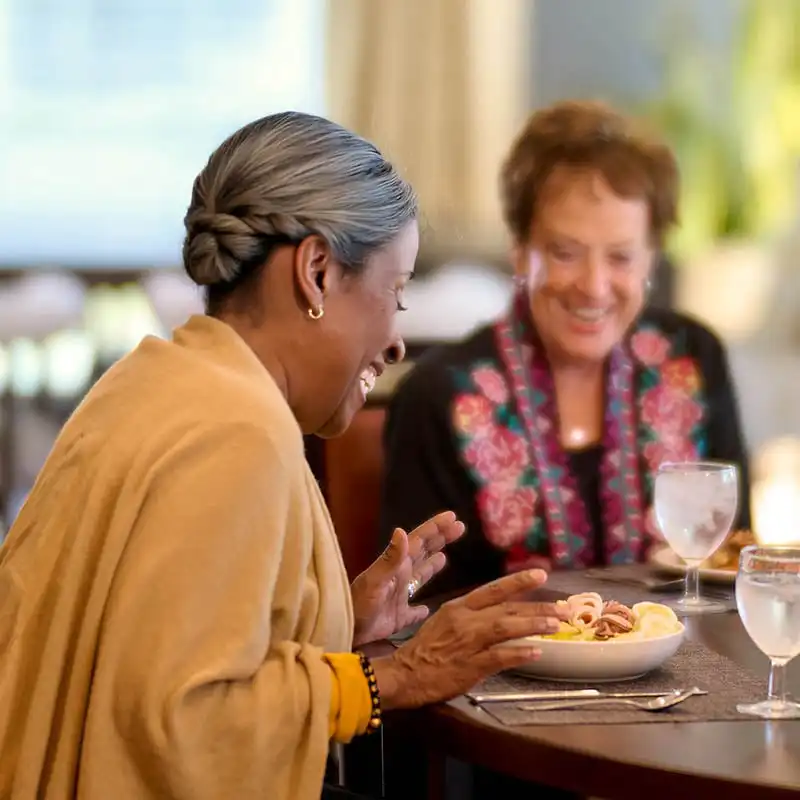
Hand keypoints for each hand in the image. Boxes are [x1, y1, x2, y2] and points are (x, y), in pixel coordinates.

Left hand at [350, 511, 464, 646]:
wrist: (344, 629)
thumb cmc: (360, 604)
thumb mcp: (376, 579)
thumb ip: (391, 557)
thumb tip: (402, 530)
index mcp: (397, 565)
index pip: (419, 541)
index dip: (435, 528)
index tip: (452, 517)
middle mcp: (399, 576)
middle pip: (423, 553)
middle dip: (439, 539)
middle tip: (459, 527)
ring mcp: (399, 597)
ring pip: (419, 577)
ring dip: (432, 566)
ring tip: (444, 556)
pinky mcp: (398, 618)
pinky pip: (413, 611)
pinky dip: (421, 609)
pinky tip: (427, 609)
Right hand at [370, 569, 568, 709]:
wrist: (404, 674)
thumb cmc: (425, 649)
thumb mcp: (444, 621)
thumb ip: (470, 615)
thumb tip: (499, 612)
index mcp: (459, 607)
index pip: (493, 589)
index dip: (518, 582)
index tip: (541, 574)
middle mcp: (465, 620)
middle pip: (506, 608)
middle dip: (537, 606)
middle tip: (564, 607)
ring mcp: (468, 642)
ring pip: (505, 628)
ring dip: (532, 625)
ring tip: (556, 625)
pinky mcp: (469, 666)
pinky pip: (499, 657)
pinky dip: (519, 653)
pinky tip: (537, 652)